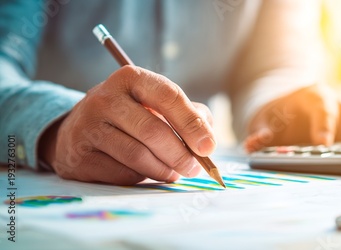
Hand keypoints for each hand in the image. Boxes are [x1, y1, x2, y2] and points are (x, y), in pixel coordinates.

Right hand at [39, 66, 215, 184]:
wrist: (80, 129)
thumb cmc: (132, 115)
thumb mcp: (157, 103)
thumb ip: (189, 114)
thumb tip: (207, 140)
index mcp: (130, 78)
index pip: (168, 96)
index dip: (192, 123)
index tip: (208, 146)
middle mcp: (105, 98)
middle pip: (152, 130)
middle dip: (180, 154)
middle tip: (194, 168)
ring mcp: (88, 126)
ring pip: (137, 155)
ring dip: (163, 170)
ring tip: (174, 173)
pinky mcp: (79, 155)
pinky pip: (120, 173)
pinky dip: (141, 178)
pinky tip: (147, 174)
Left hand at [245, 84, 340, 151]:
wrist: (288, 111)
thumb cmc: (279, 116)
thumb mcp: (266, 121)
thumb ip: (260, 132)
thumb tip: (252, 144)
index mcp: (315, 96)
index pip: (323, 108)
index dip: (324, 126)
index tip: (322, 144)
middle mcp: (337, 104)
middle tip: (340, 160)